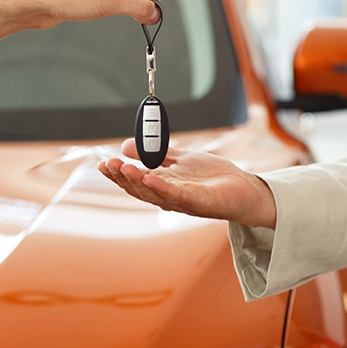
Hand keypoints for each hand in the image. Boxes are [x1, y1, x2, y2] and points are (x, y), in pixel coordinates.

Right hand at [98, 139, 276, 228]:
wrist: (244, 188)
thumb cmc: (213, 177)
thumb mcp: (180, 159)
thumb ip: (156, 153)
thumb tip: (125, 146)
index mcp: (163, 186)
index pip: (135, 182)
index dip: (117, 175)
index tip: (102, 164)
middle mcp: (169, 197)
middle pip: (140, 190)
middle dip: (122, 177)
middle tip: (108, 164)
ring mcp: (184, 202)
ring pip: (155, 194)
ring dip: (137, 182)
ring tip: (123, 168)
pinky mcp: (200, 202)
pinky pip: (178, 195)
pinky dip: (162, 188)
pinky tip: (150, 177)